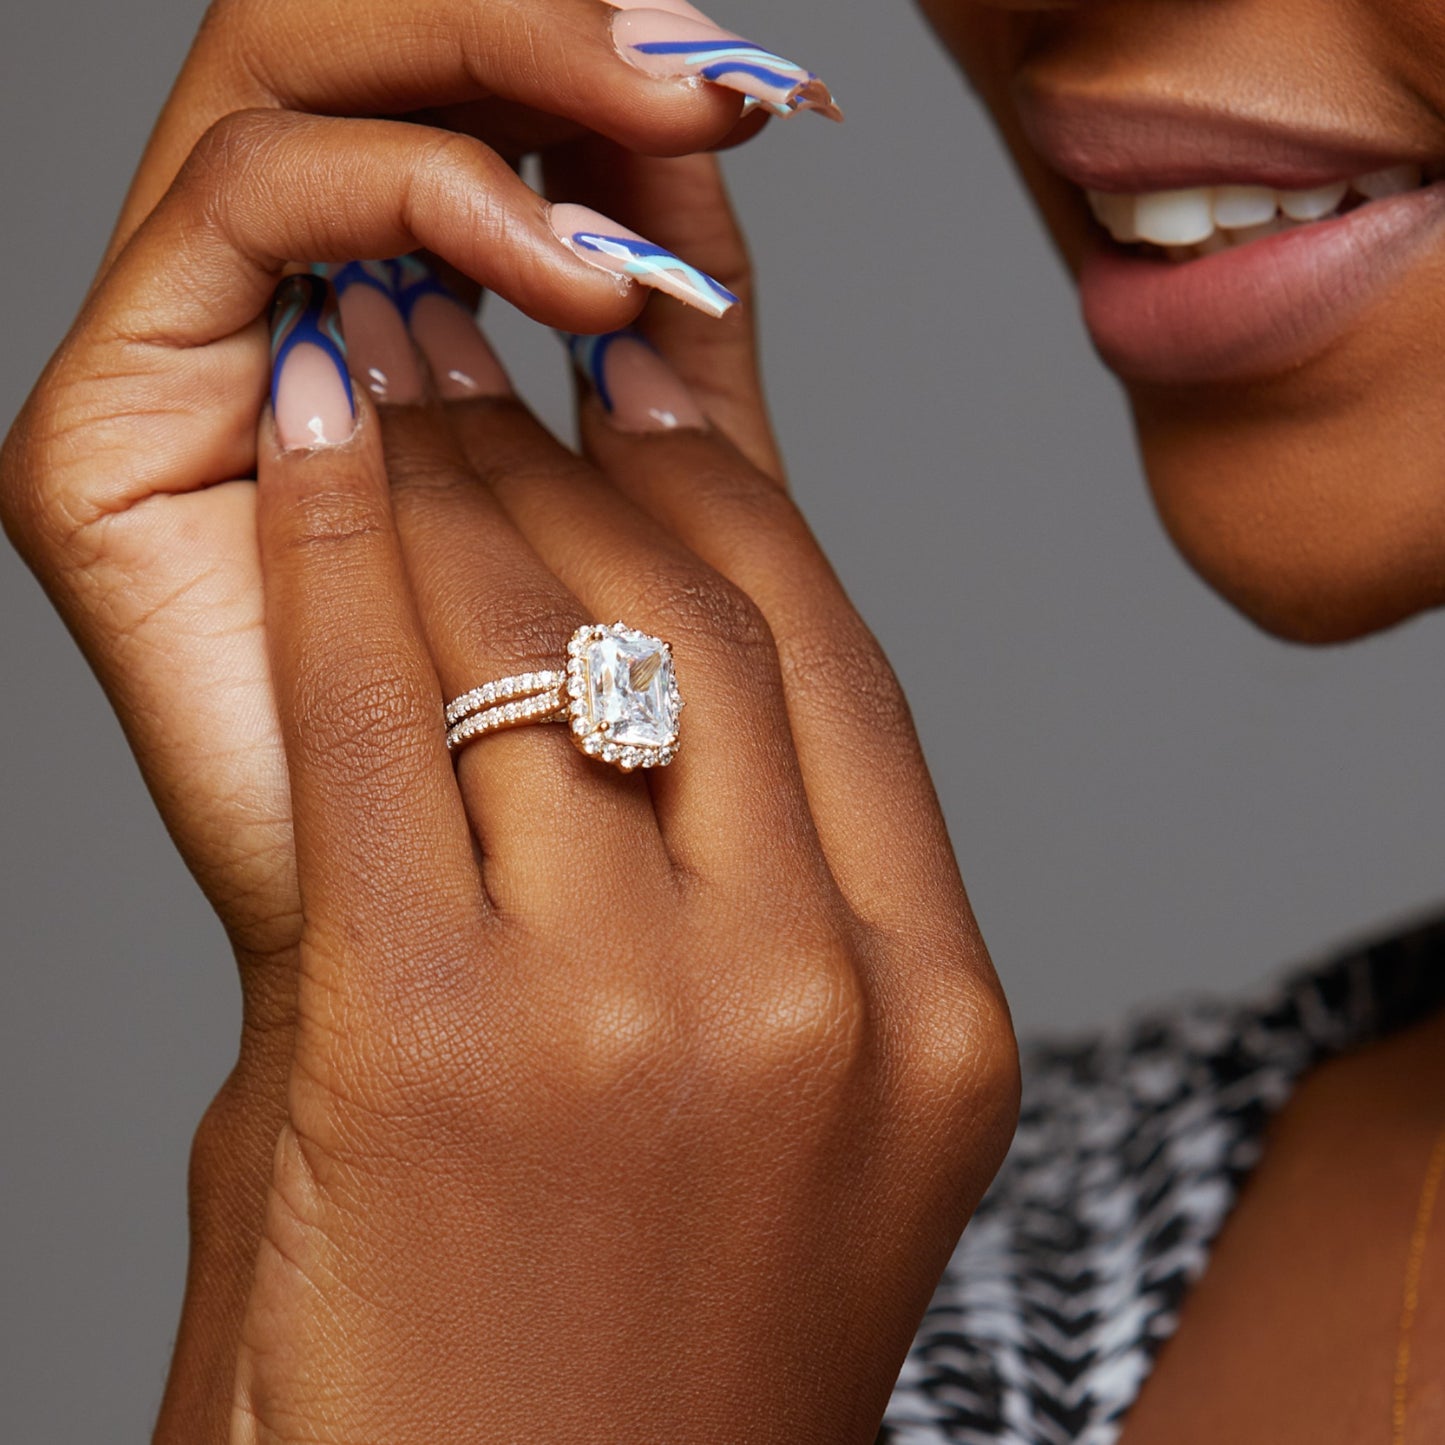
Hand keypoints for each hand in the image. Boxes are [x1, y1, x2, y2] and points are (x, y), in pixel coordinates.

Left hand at [1, 4, 837, 1430]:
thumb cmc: (647, 1354)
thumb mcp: (782, 1123)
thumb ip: (756, 902)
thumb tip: (662, 673)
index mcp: (936, 1021)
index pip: (840, 669)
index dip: (738, 494)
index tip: (654, 390)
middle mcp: (816, 999)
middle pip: (706, 622)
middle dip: (588, 449)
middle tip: (506, 337)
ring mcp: (637, 1014)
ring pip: (549, 637)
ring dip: (464, 472)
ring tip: (406, 364)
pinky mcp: (431, 1034)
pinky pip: (385, 715)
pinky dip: (344, 551)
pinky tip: (319, 437)